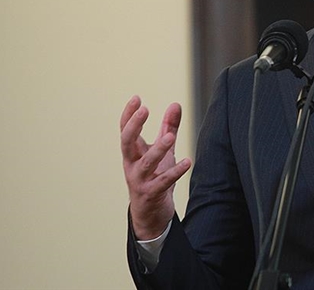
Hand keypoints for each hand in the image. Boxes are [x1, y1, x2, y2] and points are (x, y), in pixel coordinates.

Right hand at [120, 95, 191, 239]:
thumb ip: (168, 128)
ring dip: (158, 149)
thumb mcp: (162, 151)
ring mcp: (140, 180)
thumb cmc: (155, 176)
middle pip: (126, 143)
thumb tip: (175, 104)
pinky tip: (187, 162)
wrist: (151, 214)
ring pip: (146, 163)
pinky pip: (163, 182)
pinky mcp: (151, 194)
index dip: (129, 114)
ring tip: (171, 137)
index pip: (125, 130)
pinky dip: (175, 172)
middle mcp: (132, 165)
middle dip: (133, 126)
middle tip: (144, 110)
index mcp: (132, 153)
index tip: (136, 98)